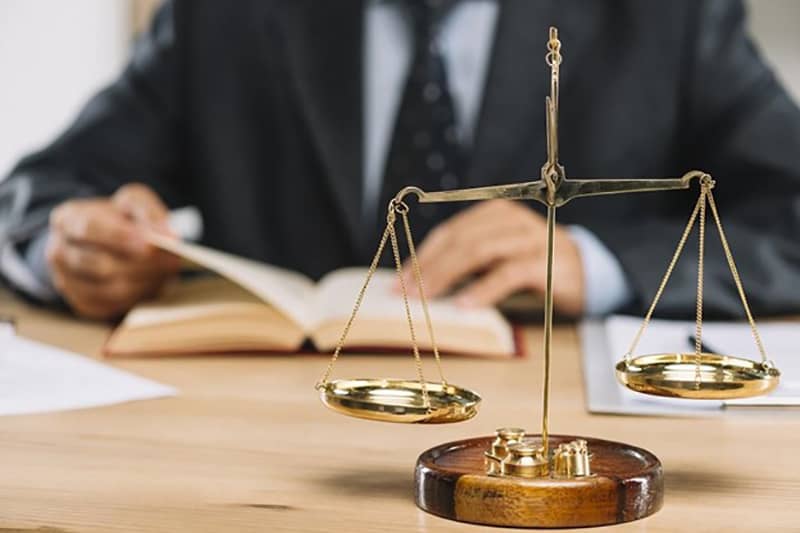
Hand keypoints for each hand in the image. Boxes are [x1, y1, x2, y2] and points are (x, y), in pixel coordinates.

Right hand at [46, 183, 181, 319]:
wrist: (104, 241)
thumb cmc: (120, 218)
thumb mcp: (133, 202)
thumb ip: (150, 213)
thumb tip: (169, 237)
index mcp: (67, 219)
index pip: (89, 228)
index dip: (120, 237)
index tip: (150, 244)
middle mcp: (59, 251)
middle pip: (100, 264)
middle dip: (141, 265)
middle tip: (173, 262)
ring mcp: (66, 281)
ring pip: (108, 290)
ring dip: (144, 283)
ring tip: (168, 273)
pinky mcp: (82, 303)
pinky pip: (112, 307)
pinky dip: (137, 298)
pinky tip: (154, 285)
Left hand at [399, 200, 584, 315]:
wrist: (589, 271)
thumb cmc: (533, 266)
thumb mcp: (497, 260)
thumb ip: (467, 266)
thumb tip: (420, 285)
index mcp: (493, 214)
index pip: (449, 232)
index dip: (420, 257)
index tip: (396, 281)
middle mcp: (510, 219)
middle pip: (460, 240)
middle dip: (427, 267)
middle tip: (405, 294)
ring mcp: (530, 238)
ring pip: (480, 251)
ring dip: (447, 276)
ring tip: (426, 298)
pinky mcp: (547, 262)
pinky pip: (509, 273)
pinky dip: (484, 290)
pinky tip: (465, 306)